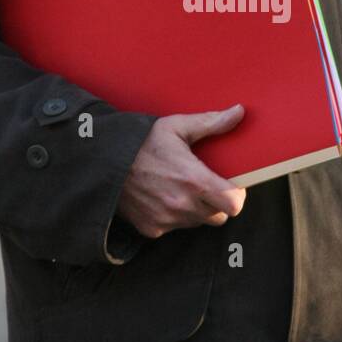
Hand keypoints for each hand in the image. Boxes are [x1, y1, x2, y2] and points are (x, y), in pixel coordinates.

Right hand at [114, 104, 247, 238]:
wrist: (103, 162)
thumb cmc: (142, 142)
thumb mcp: (176, 126)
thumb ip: (211, 123)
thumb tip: (239, 112)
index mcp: (194, 181)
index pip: (234, 204)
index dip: (236, 195)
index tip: (230, 184)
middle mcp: (182, 205)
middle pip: (219, 216)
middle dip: (217, 202)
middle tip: (206, 185)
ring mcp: (167, 220)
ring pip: (197, 222)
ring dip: (197, 209)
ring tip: (182, 188)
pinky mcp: (152, 229)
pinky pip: (175, 227)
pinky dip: (174, 216)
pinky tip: (163, 196)